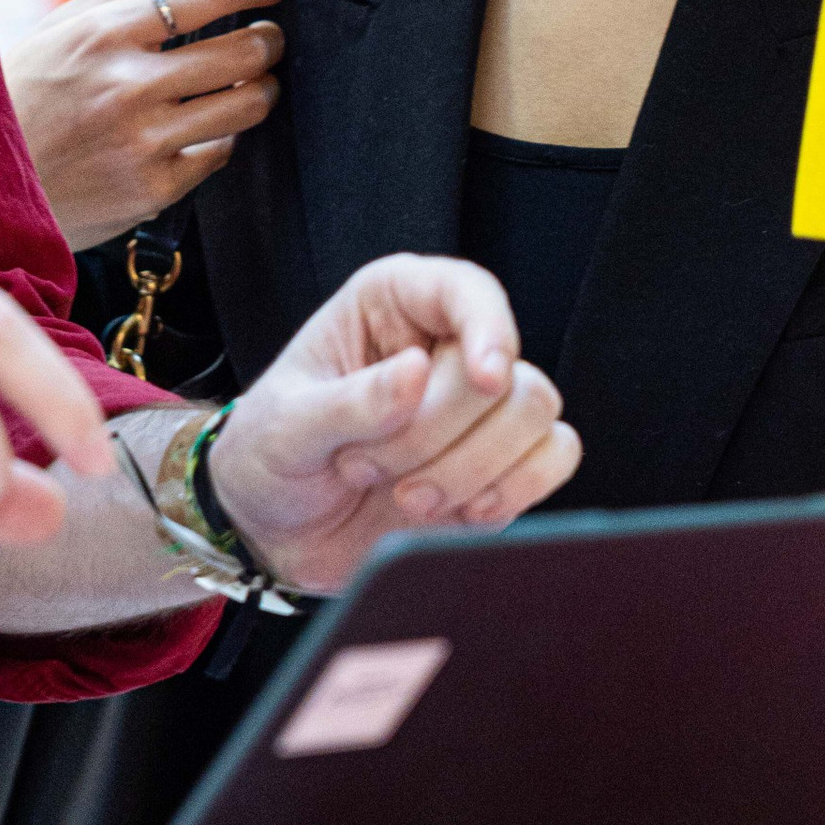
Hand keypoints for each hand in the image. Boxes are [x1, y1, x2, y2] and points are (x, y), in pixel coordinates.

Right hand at [5, 0, 288, 251]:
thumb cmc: (25, 91)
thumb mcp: (67, 23)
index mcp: (105, 32)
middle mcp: (127, 85)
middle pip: (245, 50)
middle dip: (270, 38)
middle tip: (267, 37)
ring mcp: (142, 141)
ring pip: (248, 103)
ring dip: (262, 88)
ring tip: (250, 81)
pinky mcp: (152, 190)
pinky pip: (221, 152)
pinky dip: (223, 136)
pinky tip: (206, 127)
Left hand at [206, 255, 580, 593]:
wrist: (274, 534)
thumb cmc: (270, 457)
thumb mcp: (285, 427)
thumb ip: (349, 403)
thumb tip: (416, 373)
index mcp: (393, 305)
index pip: (468, 290)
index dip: (487, 328)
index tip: (483, 378)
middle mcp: (447, 345)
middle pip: (505, 372)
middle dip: (437, 436)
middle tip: (366, 466)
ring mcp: (480, 408)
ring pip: (534, 415)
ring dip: (469, 470)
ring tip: (403, 496)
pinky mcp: (500, 463)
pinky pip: (554, 458)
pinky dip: (514, 489)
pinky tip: (460, 512)